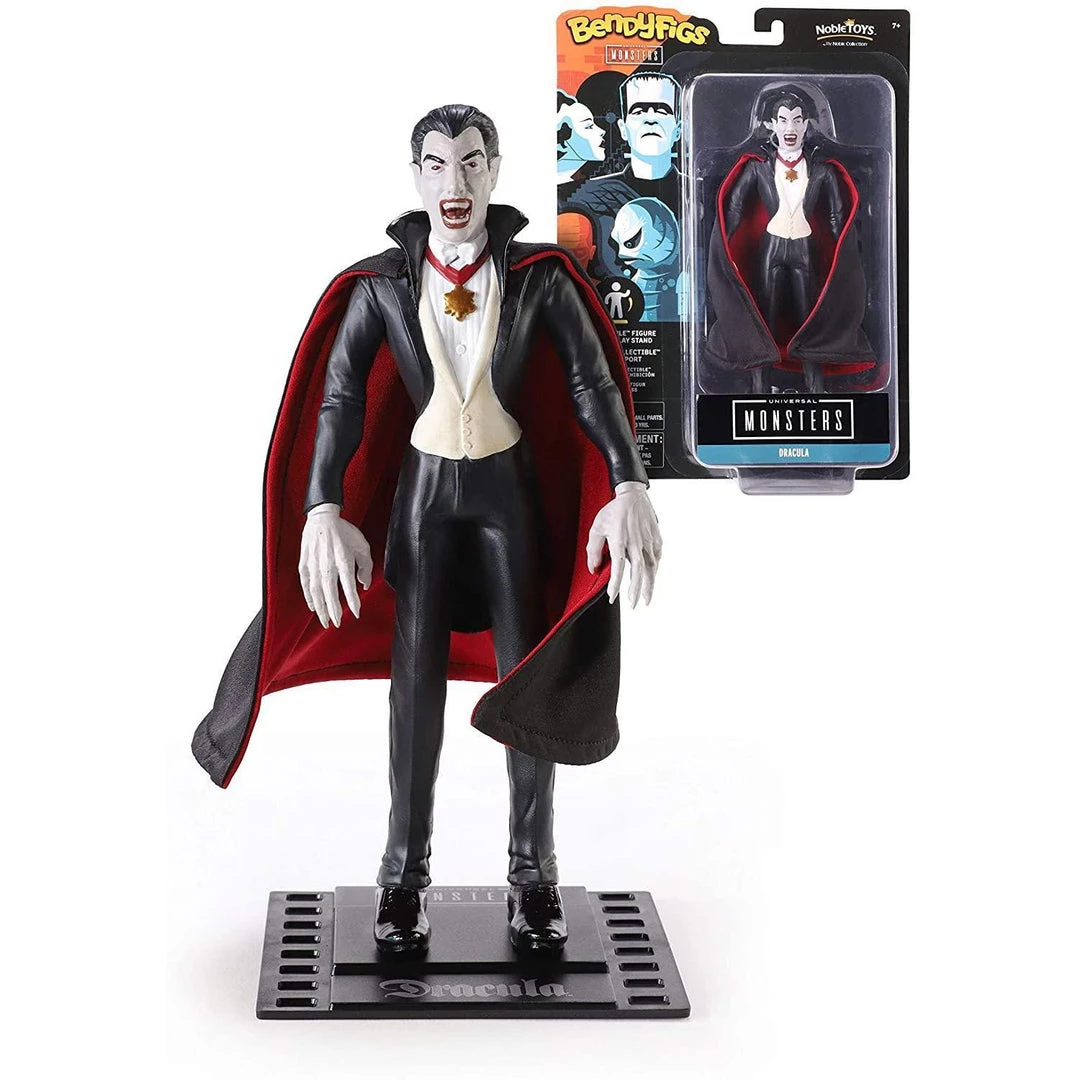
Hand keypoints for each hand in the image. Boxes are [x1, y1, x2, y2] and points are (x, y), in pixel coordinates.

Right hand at [298, 504, 372, 627]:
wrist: (322, 519)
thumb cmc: (344, 532)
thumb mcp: (362, 545)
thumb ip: (366, 566)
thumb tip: (364, 585)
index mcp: (343, 559)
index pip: (348, 586)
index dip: (352, 601)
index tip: (356, 613)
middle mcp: (327, 564)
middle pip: (329, 593)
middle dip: (334, 611)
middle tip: (338, 624)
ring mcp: (313, 565)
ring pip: (316, 592)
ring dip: (320, 609)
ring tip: (325, 621)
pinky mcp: (304, 565)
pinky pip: (306, 585)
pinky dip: (309, 597)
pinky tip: (313, 607)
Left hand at [586, 481, 661, 607]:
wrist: (633, 496)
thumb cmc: (613, 512)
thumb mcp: (597, 528)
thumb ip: (593, 550)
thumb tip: (594, 569)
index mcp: (619, 540)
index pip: (618, 568)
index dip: (615, 585)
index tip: (612, 597)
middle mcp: (636, 543)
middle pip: (638, 572)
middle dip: (635, 591)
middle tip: (633, 605)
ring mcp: (649, 542)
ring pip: (650, 568)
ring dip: (648, 586)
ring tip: (645, 600)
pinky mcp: (657, 540)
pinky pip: (656, 559)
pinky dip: (653, 571)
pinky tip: (650, 579)